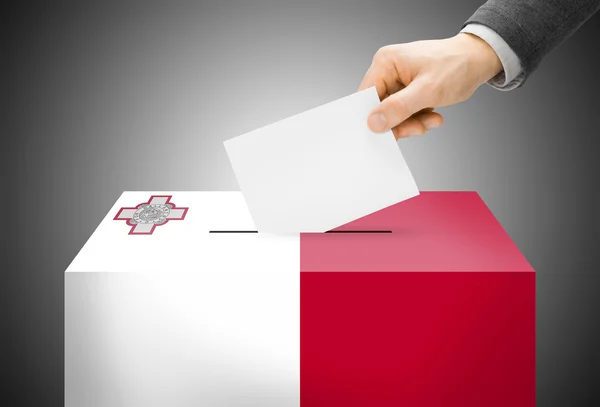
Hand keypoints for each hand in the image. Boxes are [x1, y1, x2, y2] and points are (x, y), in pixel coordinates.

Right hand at [359, 33, 501, 138]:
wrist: (478, 60)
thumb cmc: (457, 65)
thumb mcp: (428, 90)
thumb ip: (399, 107)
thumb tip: (373, 123)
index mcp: (385, 63)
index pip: (366, 96)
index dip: (372, 117)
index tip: (384, 135)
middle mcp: (387, 70)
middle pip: (379, 108)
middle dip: (398, 122)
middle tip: (417, 128)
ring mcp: (397, 81)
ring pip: (392, 114)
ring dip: (411, 123)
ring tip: (431, 120)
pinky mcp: (406, 90)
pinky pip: (404, 112)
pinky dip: (417, 119)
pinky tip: (432, 116)